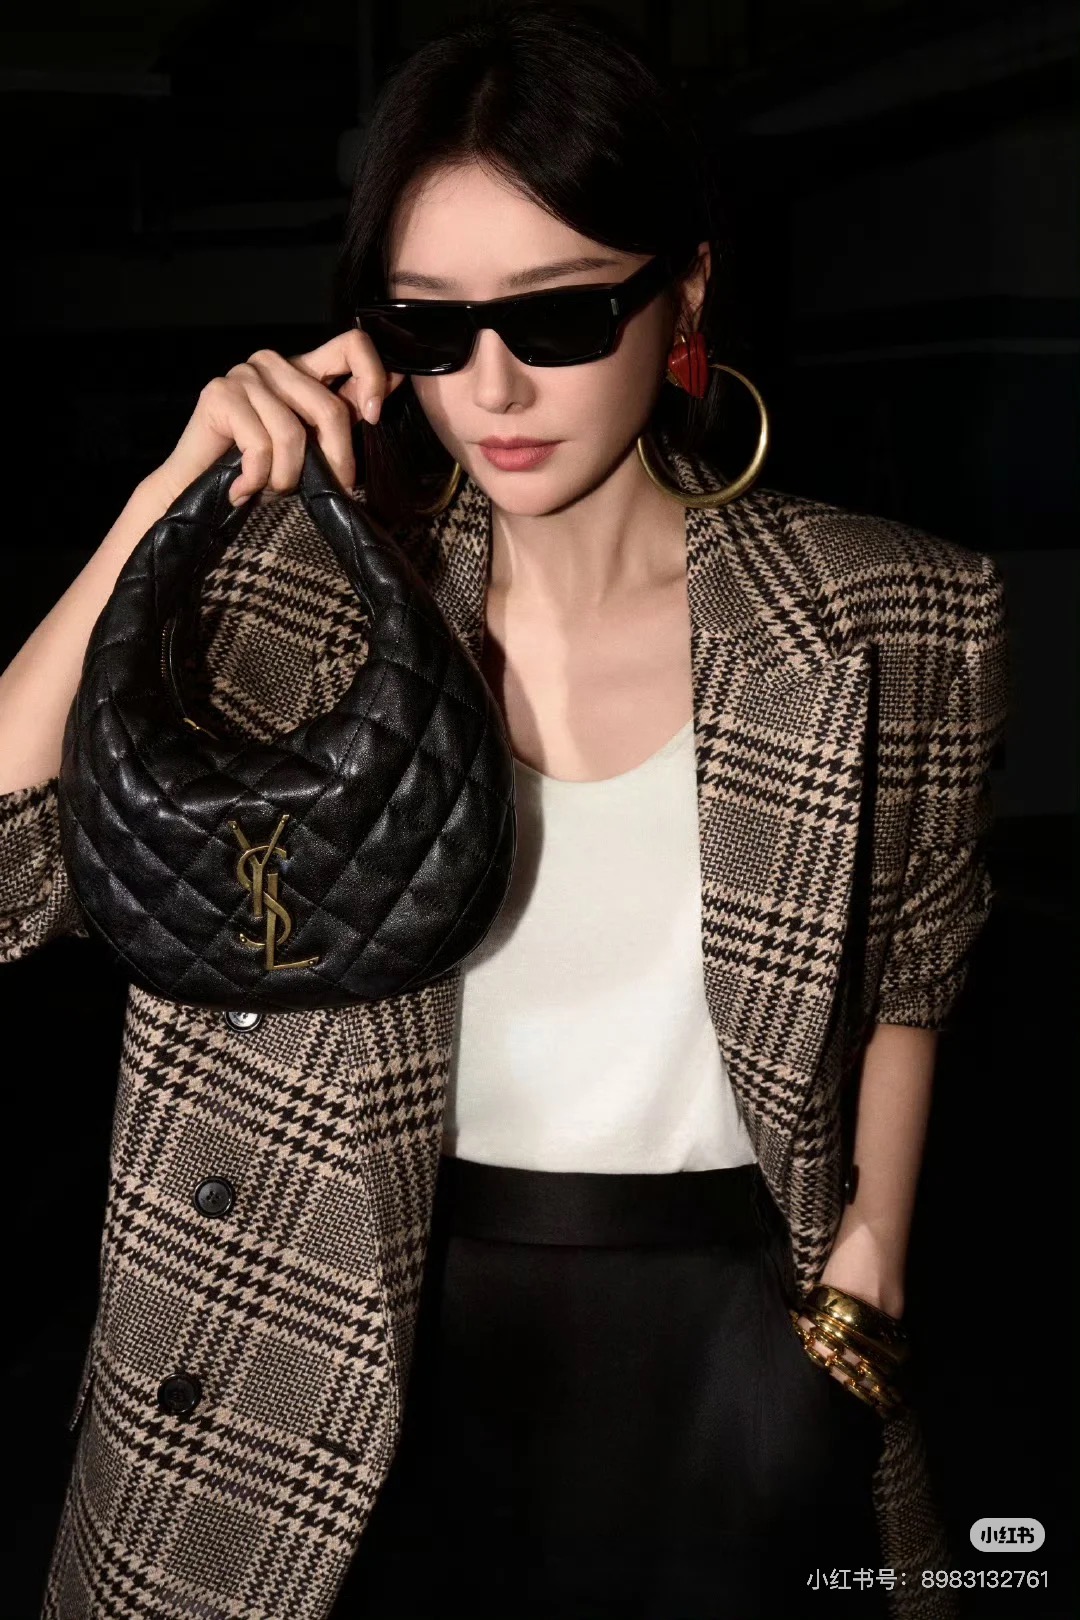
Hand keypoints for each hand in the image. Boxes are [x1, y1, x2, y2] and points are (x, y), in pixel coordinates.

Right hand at [153, 330, 406, 506]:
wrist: (194, 493)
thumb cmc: (258, 472)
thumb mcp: (312, 445)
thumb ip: (347, 411)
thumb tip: (401, 377)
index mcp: (303, 369)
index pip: (353, 344)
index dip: (373, 377)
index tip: (372, 418)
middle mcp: (274, 363)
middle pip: (329, 407)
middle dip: (335, 462)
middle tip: (328, 491)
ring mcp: (245, 374)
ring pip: (294, 434)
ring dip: (287, 479)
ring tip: (271, 490)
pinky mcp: (219, 394)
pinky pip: (262, 445)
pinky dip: (257, 480)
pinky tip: (243, 489)